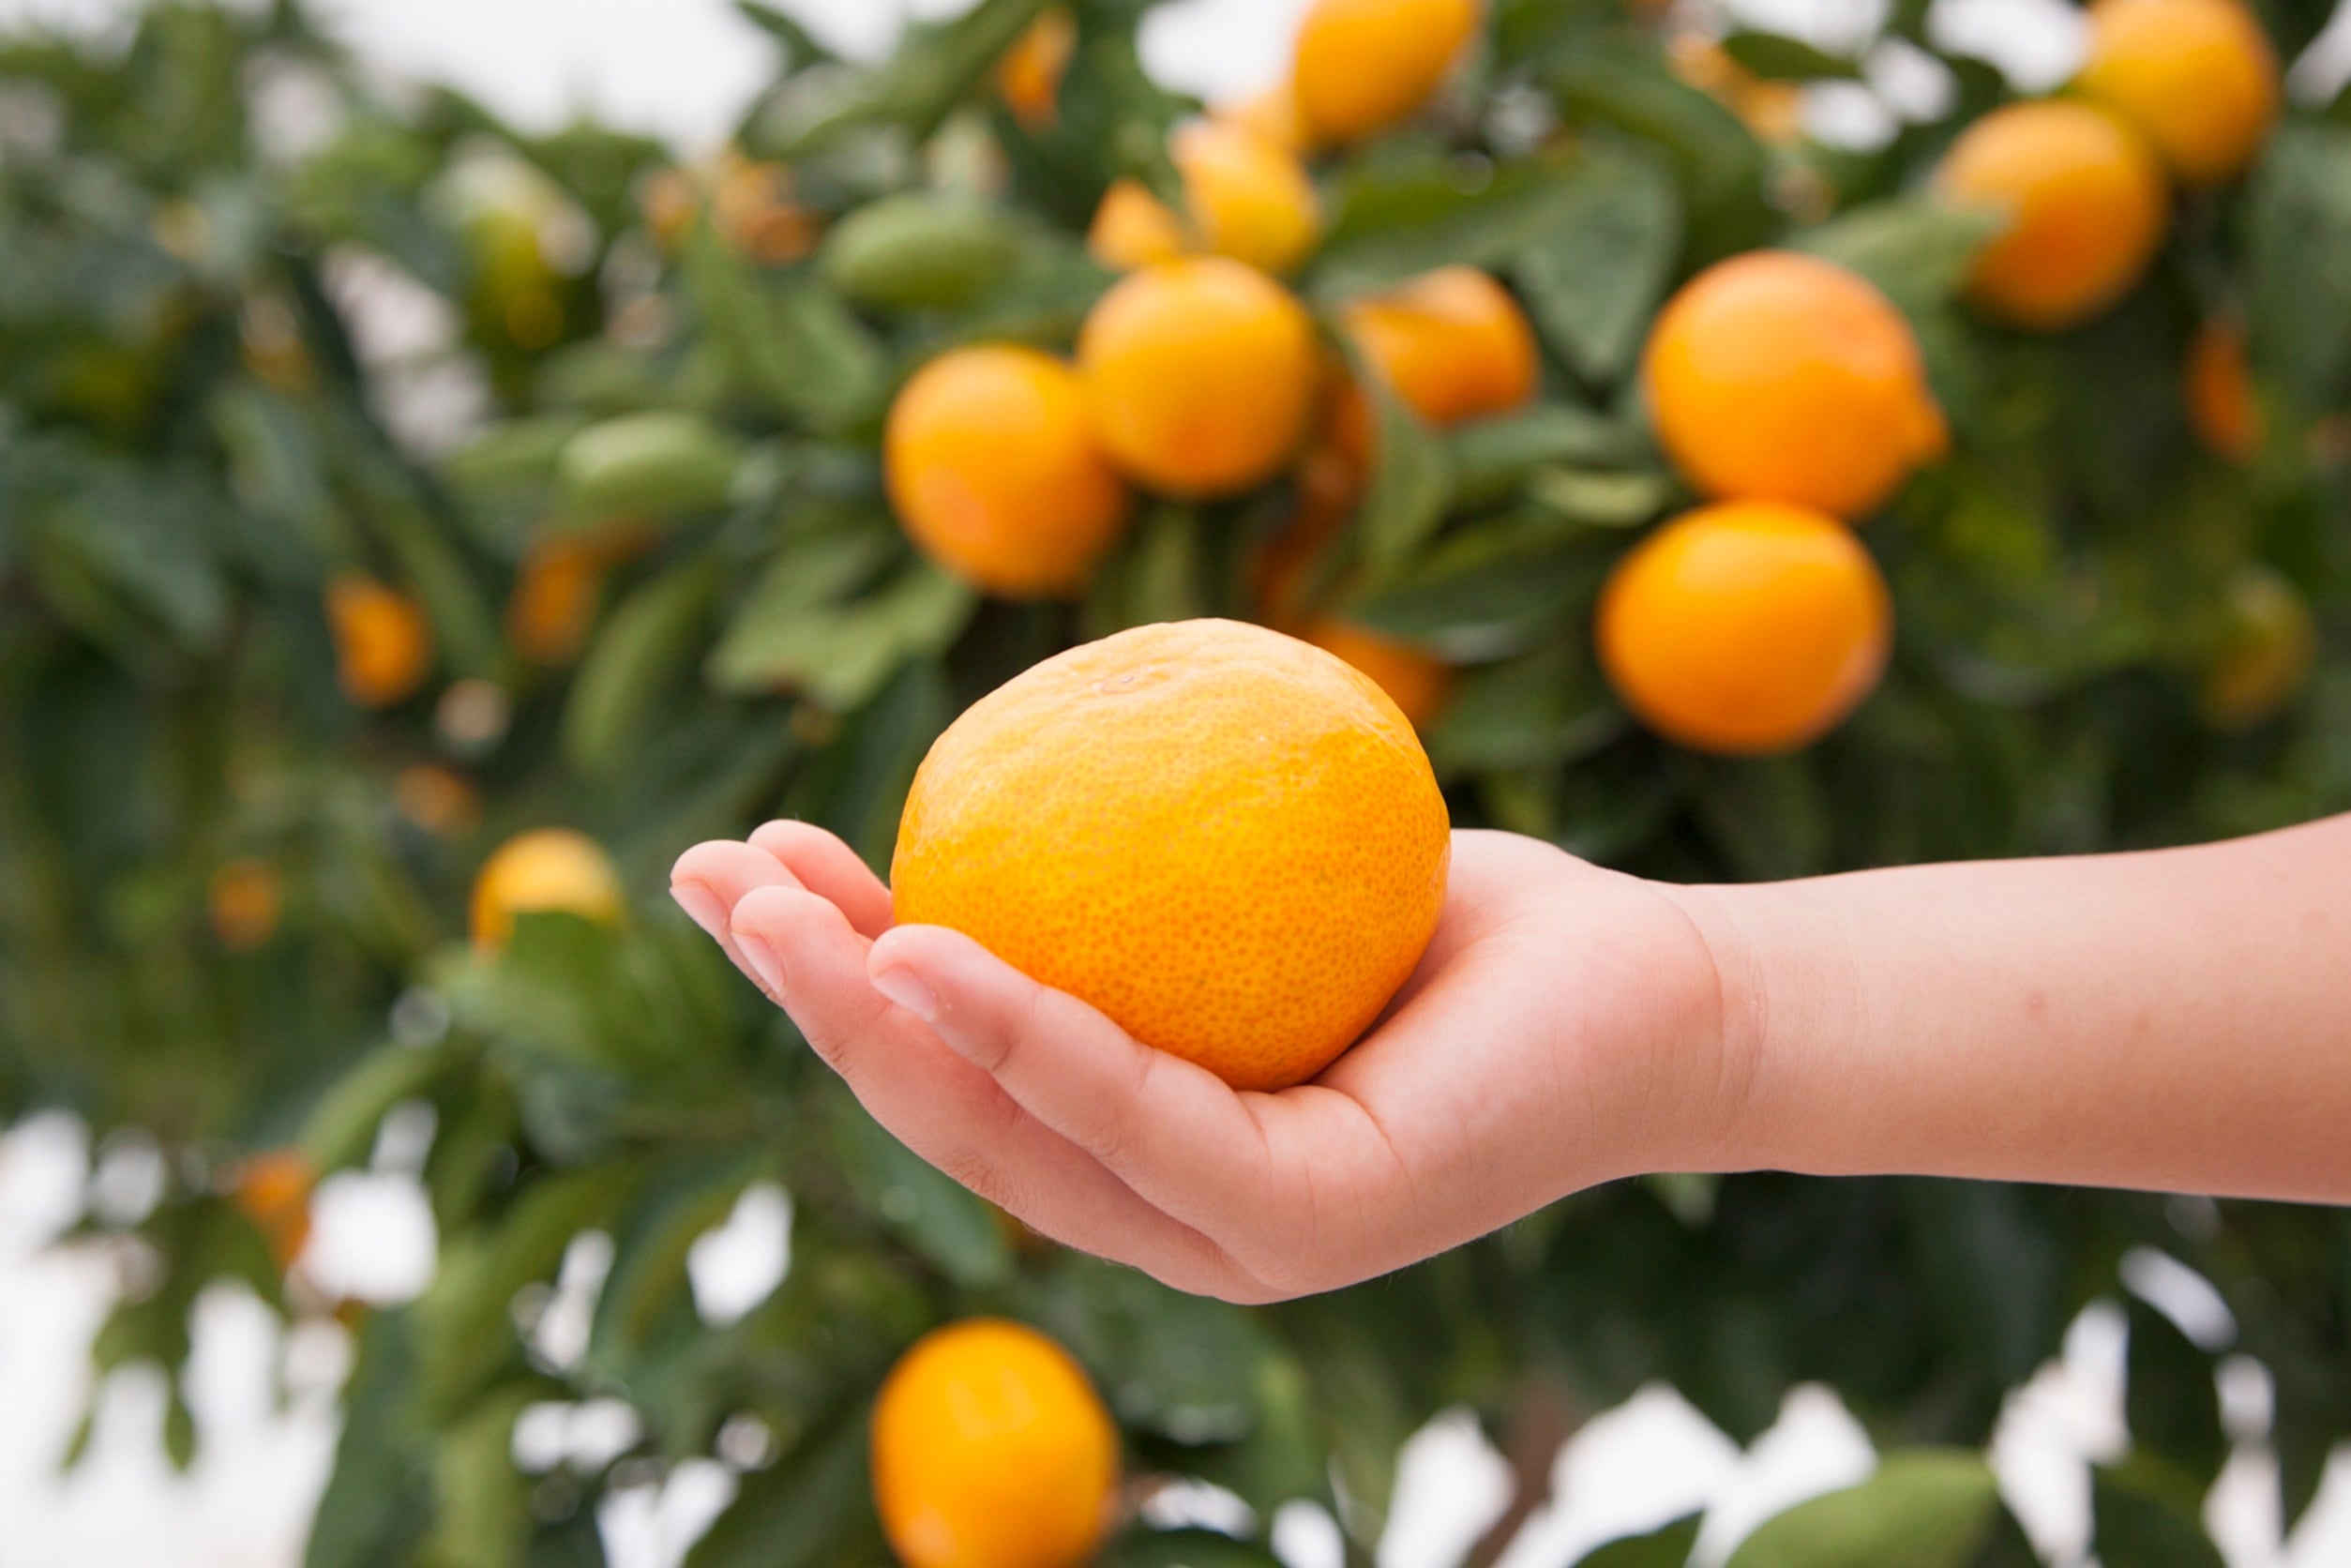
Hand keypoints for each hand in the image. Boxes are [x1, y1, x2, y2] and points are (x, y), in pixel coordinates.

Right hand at [670, 824, 1735, 1301]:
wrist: (1652, 984)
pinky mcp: (1316, 1225)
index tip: (746, 861)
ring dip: (880, 1025)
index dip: (831, 981)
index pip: (954, 1072)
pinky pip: (1148, 1120)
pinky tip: (941, 952)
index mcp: (1142, 1149)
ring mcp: (1239, 1239)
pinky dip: (1034, 1040)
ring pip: (1017, 1141)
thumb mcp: (1256, 870)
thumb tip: (998, 758)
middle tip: (708, 877)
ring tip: (777, 907)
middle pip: (949, 1118)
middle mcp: (1170, 1215)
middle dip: (812, 1003)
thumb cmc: (1441, 915)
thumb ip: (1132, 864)